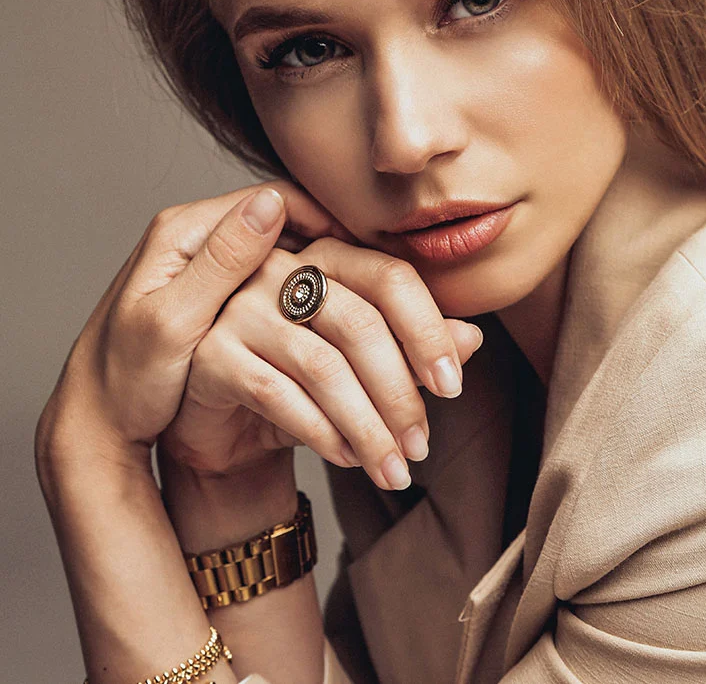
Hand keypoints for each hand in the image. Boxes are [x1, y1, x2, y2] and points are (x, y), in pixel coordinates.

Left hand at [36, 179, 357, 467]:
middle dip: (337, 249)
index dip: (328, 219)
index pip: (273, 200)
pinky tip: (340, 325)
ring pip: (287, 257)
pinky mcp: (220, 300)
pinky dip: (310, 302)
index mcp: (185, 232)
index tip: (369, 248)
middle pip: (286, 225)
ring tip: (372, 301)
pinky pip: (278, 287)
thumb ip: (221, 263)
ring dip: (329, 277)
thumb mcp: (171, 322)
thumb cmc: (124, 379)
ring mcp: (210, 269)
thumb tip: (271, 202)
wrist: (97, 425)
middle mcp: (200, 240)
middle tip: (383, 276)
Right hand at [159, 233, 483, 491]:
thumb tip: (472, 338)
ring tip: (393, 468)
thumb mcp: (362, 363)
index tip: (452, 386)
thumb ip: (412, 343)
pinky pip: (278, 394)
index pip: (389, 278)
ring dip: (367, 427)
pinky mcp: (213, 354)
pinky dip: (322, 432)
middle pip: (359, 323)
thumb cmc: (300, 382)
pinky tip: (347, 458)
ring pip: (323, 366)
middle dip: (400, 393)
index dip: (427, 332)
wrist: (227, 424)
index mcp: (326, 256)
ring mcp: (241, 309)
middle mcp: (280, 270)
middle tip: (421, 445)